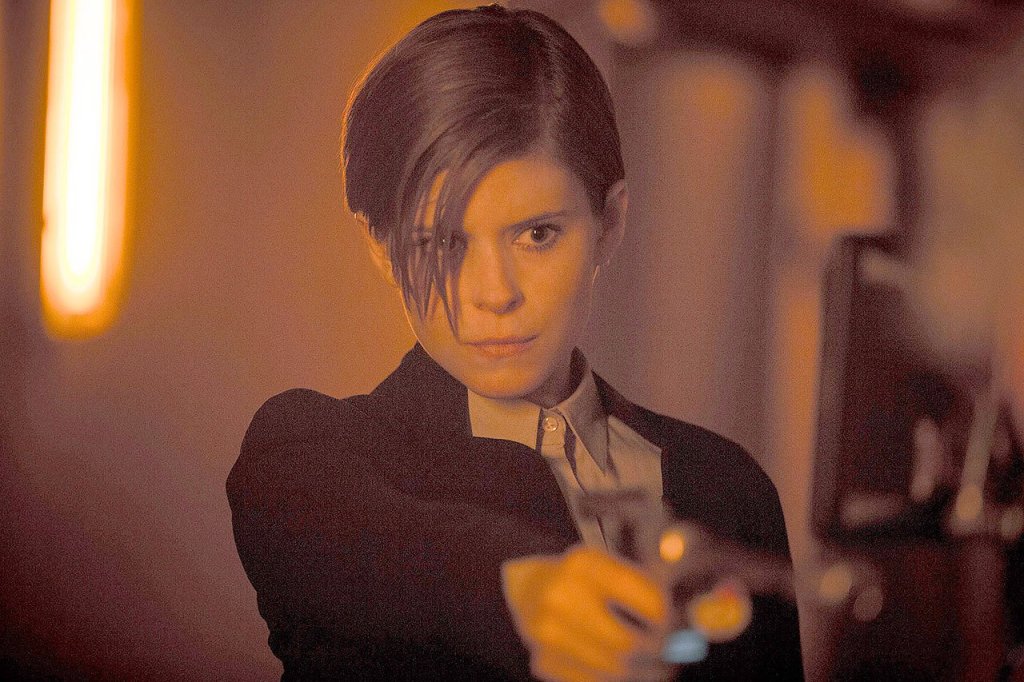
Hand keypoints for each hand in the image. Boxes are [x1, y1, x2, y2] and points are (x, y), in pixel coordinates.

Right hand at [502, 546, 671, 681]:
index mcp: (584, 566)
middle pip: (627, 643)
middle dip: (658, 655)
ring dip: (643, 673)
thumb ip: (644, 587)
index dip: (668, 619)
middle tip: (673, 655)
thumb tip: (682, 626)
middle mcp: (560, 598)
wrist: (525, 588)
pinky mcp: (543, 660)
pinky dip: (616, 681)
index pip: (645, 601)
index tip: (675, 623)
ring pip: (613, 670)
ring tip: (659, 668)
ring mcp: (547, 634)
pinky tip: (629, 673)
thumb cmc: (578, 578)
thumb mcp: (608, 566)